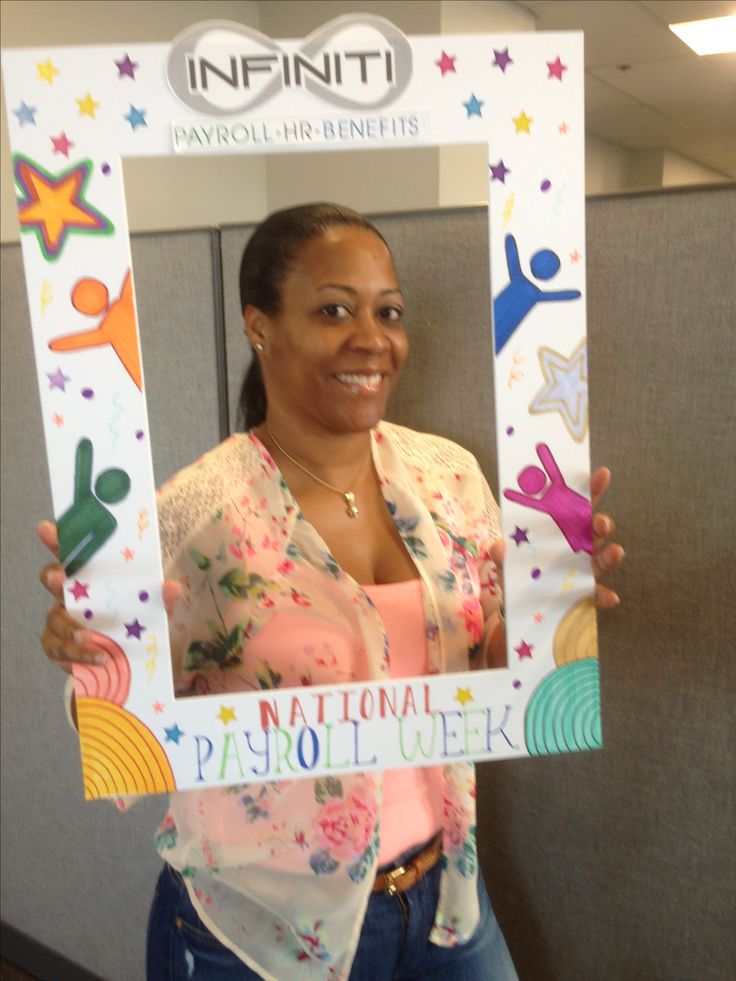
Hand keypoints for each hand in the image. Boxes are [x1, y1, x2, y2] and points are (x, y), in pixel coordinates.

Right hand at [38, 520, 180, 673]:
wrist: (130, 660)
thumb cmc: (135, 622)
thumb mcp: (153, 610)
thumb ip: (162, 599)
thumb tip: (172, 587)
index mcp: (91, 578)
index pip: (72, 554)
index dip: (57, 541)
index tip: (47, 529)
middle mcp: (70, 596)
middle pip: (52, 579)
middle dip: (53, 577)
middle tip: (60, 580)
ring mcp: (61, 622)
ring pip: (54, 620)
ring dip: (69, 628)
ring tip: (88, 638)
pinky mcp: (58, 648)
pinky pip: (58, 650)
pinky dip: (77, 656)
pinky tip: (97, 659)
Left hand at [489, 466, 623, 606]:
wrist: (517, 605)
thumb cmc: (517, 572)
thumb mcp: (506, 560)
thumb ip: (502, 553)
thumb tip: (499, 545)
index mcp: (561, 530)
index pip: (579, 505)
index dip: (591, 489)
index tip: (601, 474)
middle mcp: (577, 547)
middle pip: (594, 530)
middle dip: (601, 522)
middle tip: (600, 521)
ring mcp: (583, 570)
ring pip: (601, 559)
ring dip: (609, 555)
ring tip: (615, 551)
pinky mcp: (583, 594)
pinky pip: (597, 594)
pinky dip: (604, 596)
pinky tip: (610, 597)